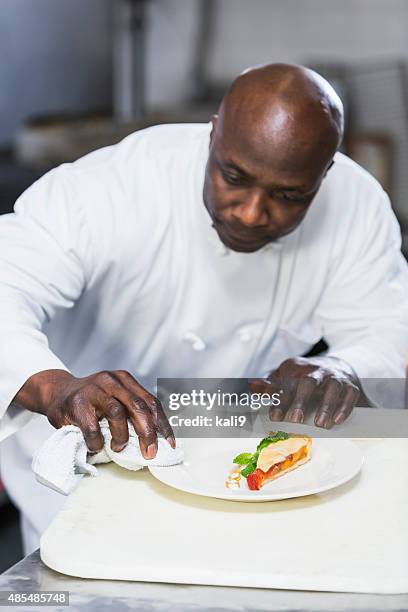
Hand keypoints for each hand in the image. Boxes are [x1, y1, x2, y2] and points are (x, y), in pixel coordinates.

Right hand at [14, 369, 174, 456]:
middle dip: (147, 433)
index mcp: (125, 380)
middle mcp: (111, 381)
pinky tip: (97, 446)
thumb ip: (132, 411)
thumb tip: (155, 439)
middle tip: (150, 453)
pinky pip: (92, 427)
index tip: (170, 444)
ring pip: (118, 413)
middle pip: (139, 406)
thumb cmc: (91, 401)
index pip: (151, 402)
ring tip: (119, 447)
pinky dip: (98, 441)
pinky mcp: (77, 403)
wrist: (57, 392)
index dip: (163, 424)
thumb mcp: (115, 398)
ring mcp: (93, 390)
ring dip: (122, 436)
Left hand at [250, 356, 359, 428]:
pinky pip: (349, 393)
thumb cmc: (303, 377)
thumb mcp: (284, 377)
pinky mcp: (349, 384)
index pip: (286, 384)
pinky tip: (338, 420)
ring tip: (321, 424)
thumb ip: (268, 385)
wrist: (335, 366)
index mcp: (294, 367)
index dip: (280, 401)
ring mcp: (333, 376)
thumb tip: (251, 387)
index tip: (274, 417)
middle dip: (301, 400)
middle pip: (307, 382)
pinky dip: (344, 406)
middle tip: (295, 420)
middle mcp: (315, 370)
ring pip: (332, 387)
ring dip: (326, 405)